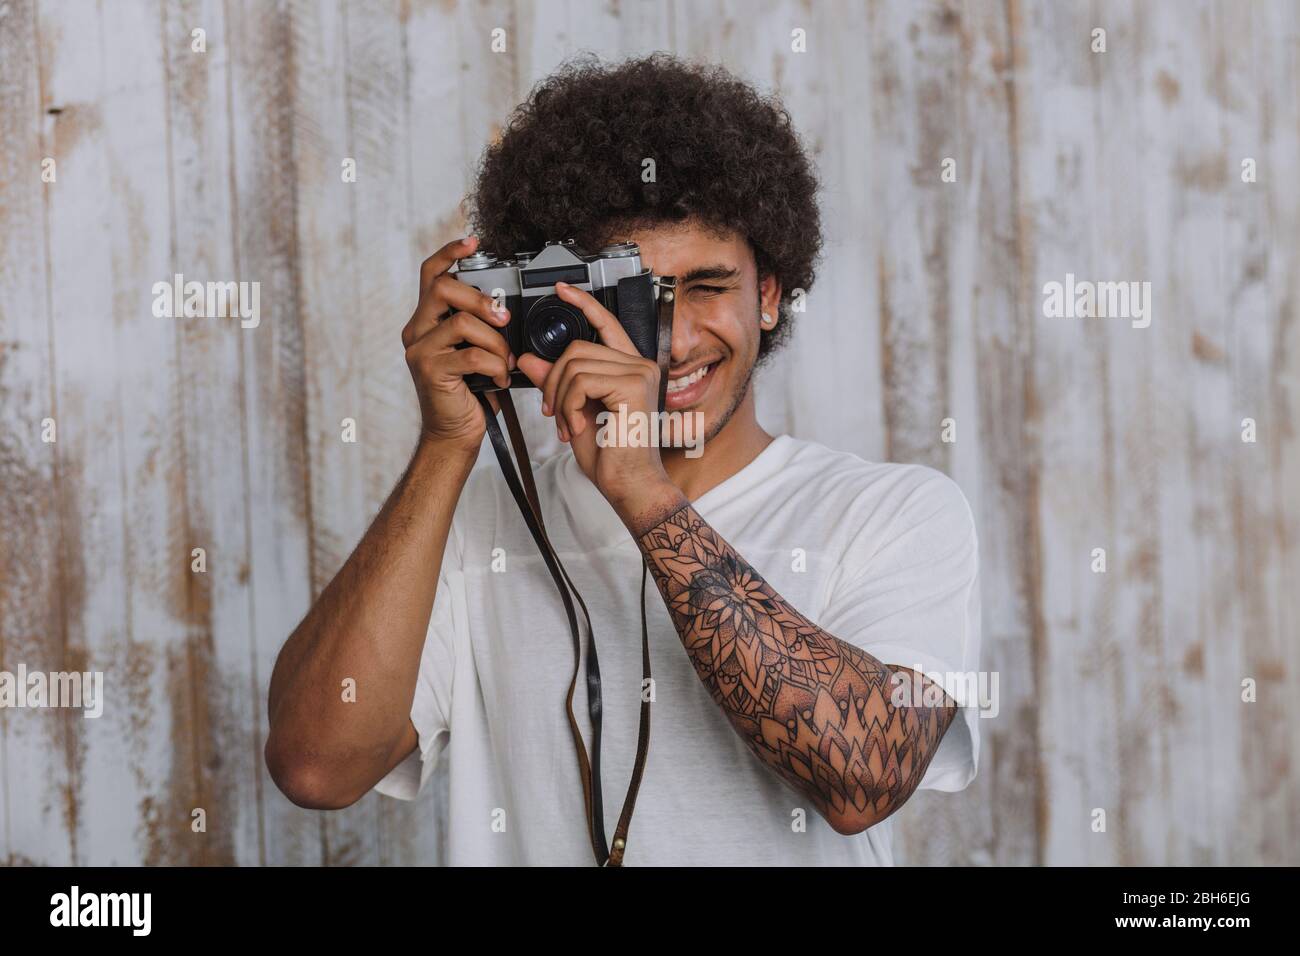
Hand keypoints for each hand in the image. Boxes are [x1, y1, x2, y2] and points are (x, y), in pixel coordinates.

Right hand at [402, 236, 513, 453]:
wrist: (455, 434)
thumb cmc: (471, 393)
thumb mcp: (478, 351)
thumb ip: (482, 326)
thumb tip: (506, 306)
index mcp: (428, 321)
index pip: (431, 274)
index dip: (450, 253)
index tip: (473, 242)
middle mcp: (417, 331)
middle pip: (442, 288)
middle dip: (480, 299)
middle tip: (503, 317)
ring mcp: (419, 350)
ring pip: (462, 322)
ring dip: (495, 341)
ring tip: (504, 362)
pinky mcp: (429, 371)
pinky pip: (471, 355)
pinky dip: (494, 366)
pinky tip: (498, 379)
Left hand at [516, 281, 676, 514]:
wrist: (628, 485)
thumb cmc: (609, 455)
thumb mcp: (573, 411)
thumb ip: (555, 382)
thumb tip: (530, 358)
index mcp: (629, 368)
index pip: (605, 323)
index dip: (583, 303)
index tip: (562, 290)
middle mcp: (639, 365)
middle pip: (577, 348)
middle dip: (553, 380)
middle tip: (552, 413)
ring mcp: (639, 372)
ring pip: (574, 364)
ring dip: (558, 397)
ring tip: (566, 424)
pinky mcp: (633, 385)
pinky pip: (580, 380)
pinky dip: (568, 404)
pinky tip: (576, 426)